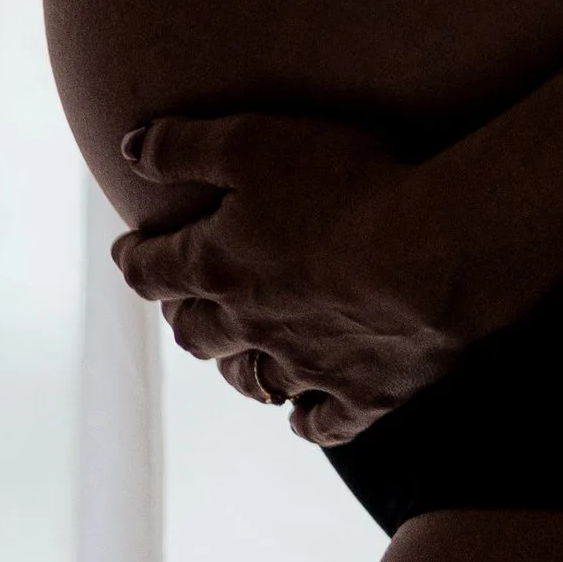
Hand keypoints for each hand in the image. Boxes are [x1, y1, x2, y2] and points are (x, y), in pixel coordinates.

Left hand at [108, 114, 467, 446]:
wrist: (435, 253)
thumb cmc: (345, 185)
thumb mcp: (253, 140)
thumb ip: (184, 145)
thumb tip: (127, 150)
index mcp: (216, 265)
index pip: (153, 269)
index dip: (135, 257)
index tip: (128, 248)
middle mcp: (251, 325)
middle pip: (198, 332)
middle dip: (182, 314)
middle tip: (179, 303)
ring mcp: (306, 365)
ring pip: (251, 379)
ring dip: (235, 369)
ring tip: (234, 360)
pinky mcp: (362, 393)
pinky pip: (322, 421)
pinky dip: (306, 419)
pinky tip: (300, 415)